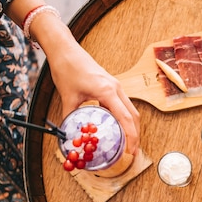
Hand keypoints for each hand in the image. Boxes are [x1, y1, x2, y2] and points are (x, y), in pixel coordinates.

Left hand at [48, 40, 140, 154]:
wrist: (65, 49)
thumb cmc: (67, 68)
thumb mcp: (68, 97)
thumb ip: (70, 117)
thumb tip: (70, 134)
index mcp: (107, 91)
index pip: (125, 118)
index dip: (131, 136)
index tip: (131, 151)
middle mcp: (116, 88)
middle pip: (133, 115)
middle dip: (135, 134)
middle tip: (131, 151)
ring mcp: (115, 86)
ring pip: (130, 109)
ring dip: (131, 126)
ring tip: (127, 142)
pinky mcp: (111, 85)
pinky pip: (122, 104)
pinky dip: (122, 117)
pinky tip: (115, 127)